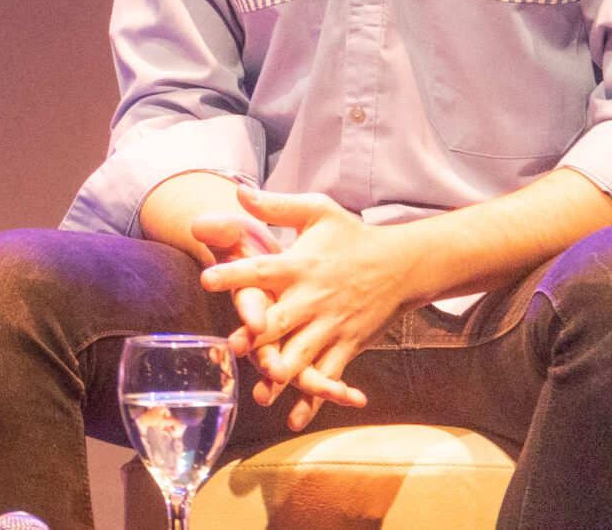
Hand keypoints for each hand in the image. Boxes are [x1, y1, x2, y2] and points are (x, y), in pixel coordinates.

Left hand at [201, 189, 402, 428]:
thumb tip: (238, 191)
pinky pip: (328, 376)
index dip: (235, 273)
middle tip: (233, 347)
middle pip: (281, 321)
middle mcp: (313, 299)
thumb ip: (277, 205)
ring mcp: (331, 326)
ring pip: (303, 356)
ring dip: (282, 375)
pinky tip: (294, 419)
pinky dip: (314, 399)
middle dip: (258, 336)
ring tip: (261, 392)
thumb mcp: (318, 211)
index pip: (262, 270)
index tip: (207, 278)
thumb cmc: (352, 236)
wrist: (404, 266)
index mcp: (300, 266)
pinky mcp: (347, 346)